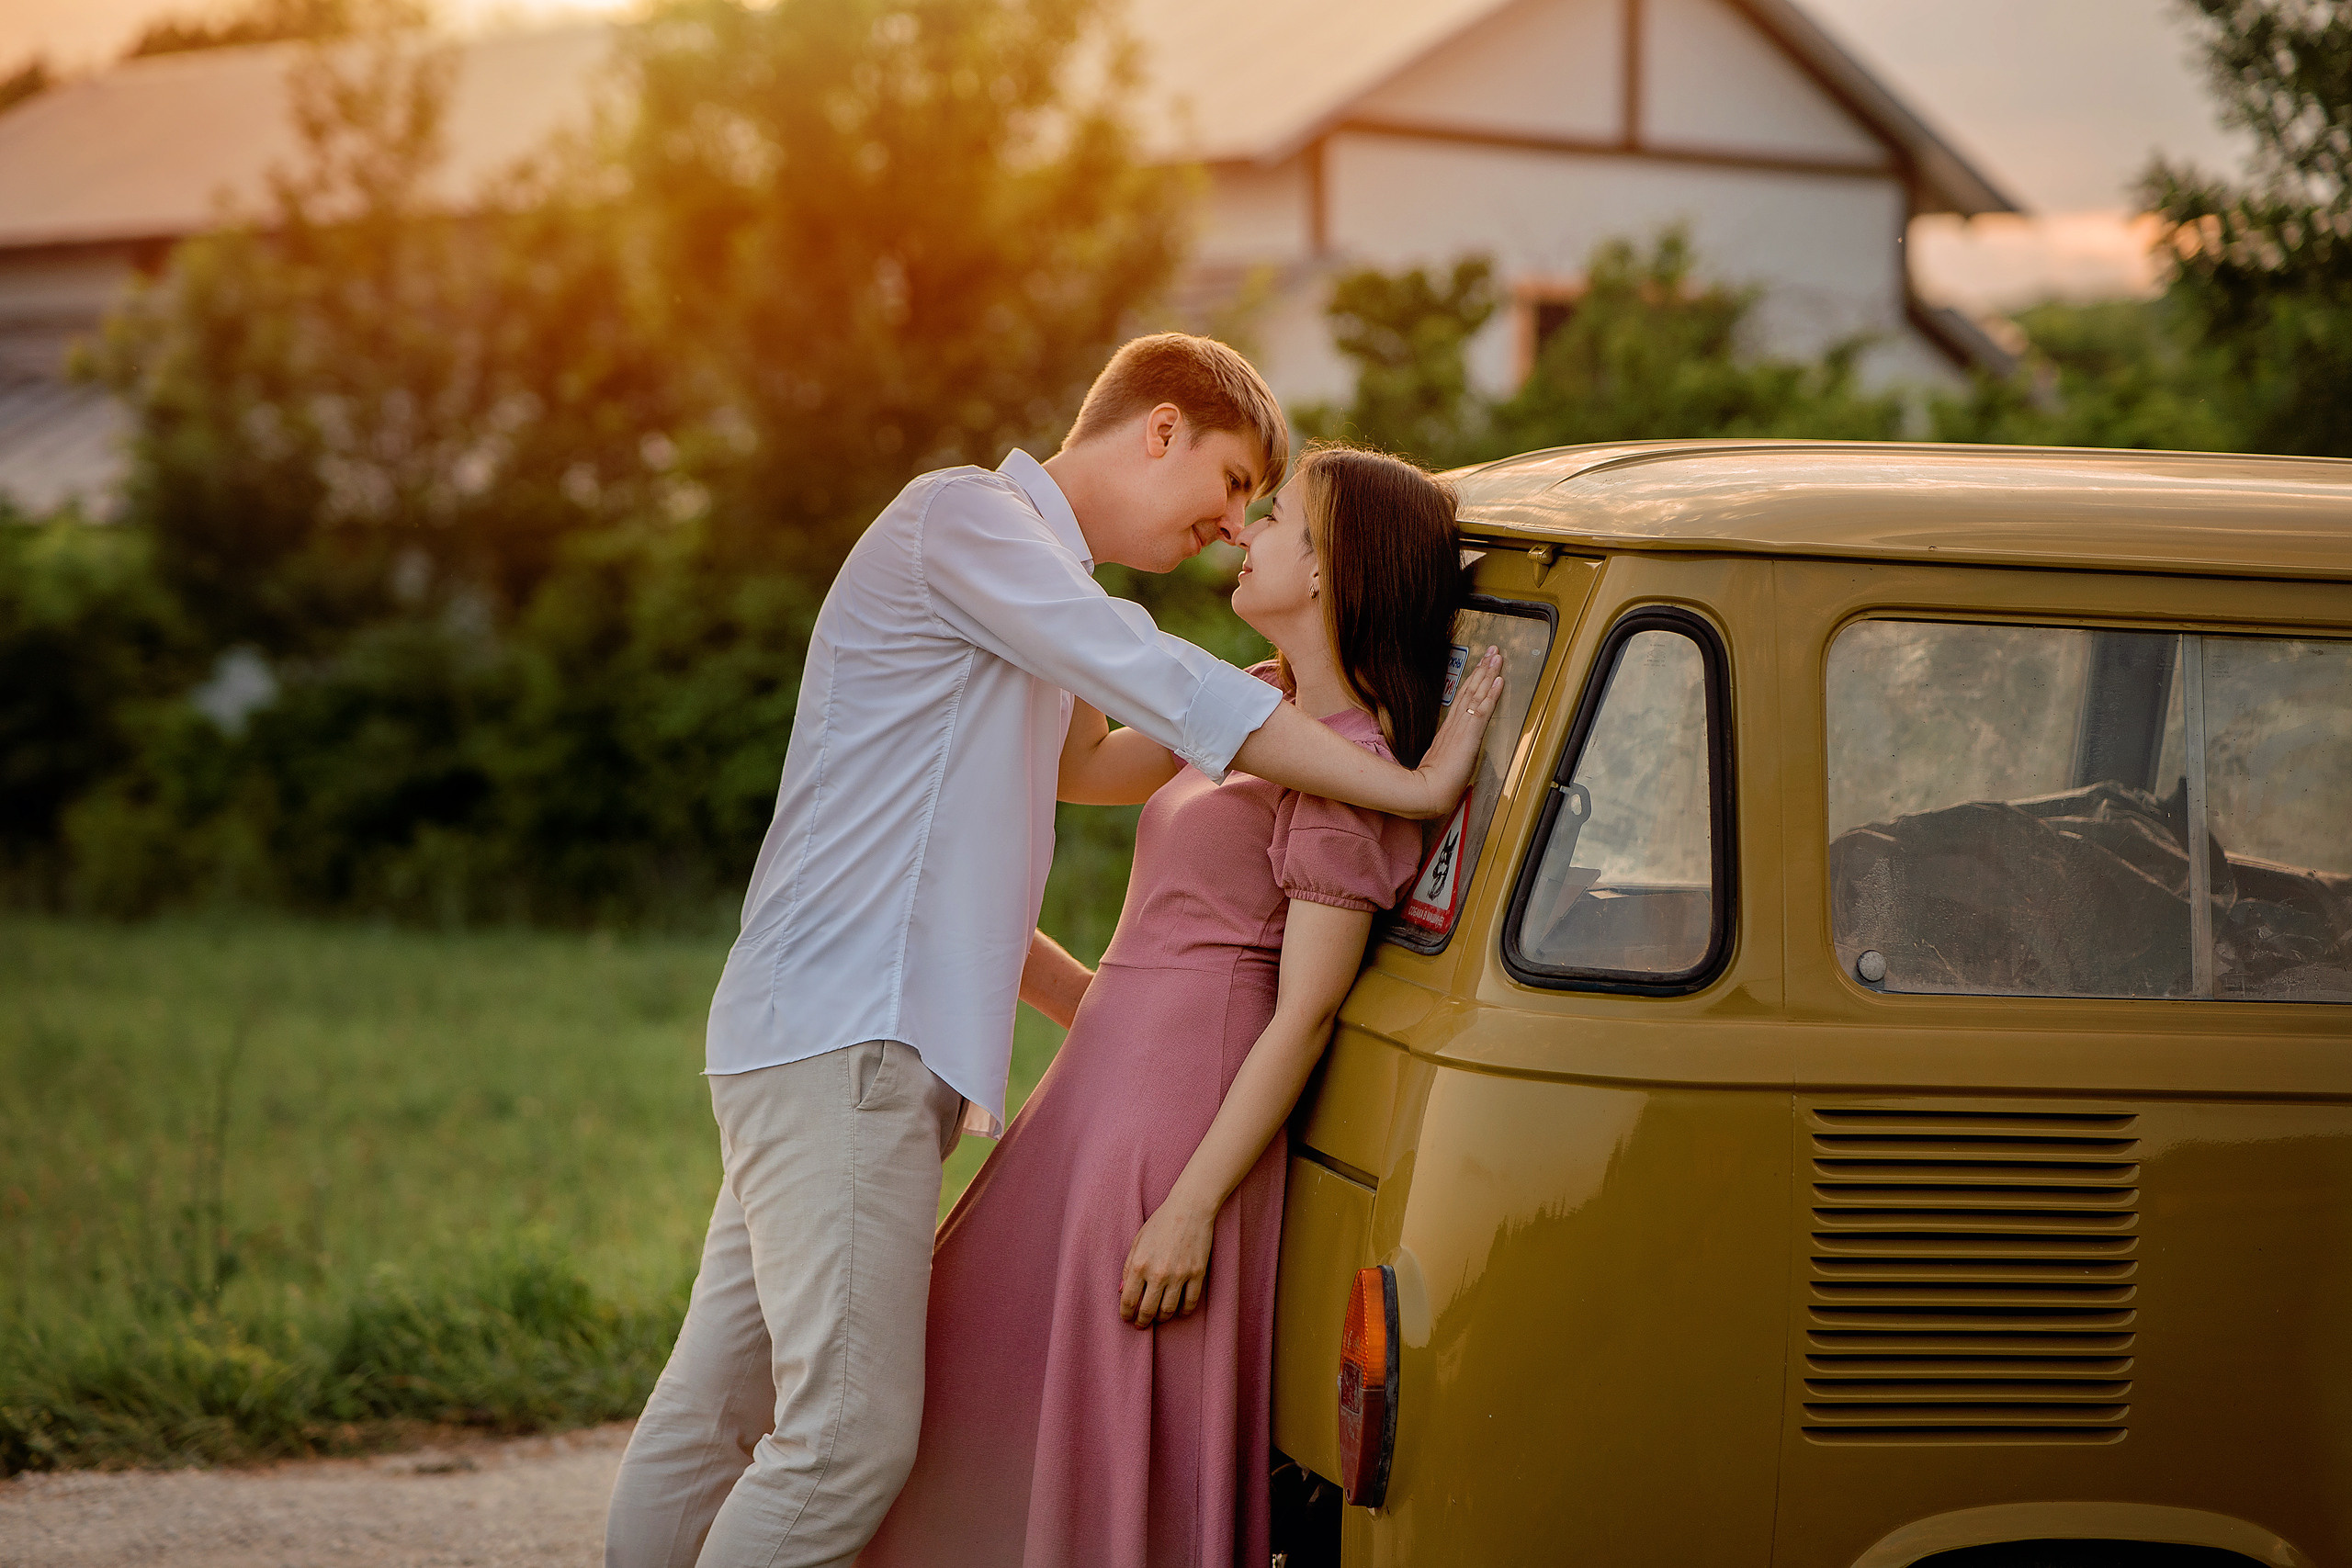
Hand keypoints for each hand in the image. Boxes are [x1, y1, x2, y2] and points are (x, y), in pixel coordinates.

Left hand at [1119, 1197, 1214, 1326]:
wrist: (1190, 1208)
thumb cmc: (1161, 1222)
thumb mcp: (1138, 1241)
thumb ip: (1128, 1267)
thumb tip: (1121, 1291)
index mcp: (1140, 1264)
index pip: (1128, 1300)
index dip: (1126, 1314)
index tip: (1127, 1318)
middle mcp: (1158, 1273)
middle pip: (1147, 1310)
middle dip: (1142, 1321)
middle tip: (1142, 1324)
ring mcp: (1179, 1275)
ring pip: (1168, 1310)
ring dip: (1162, 1318)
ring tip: (1159, 1317)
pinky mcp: (1197, 1274)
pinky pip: (1190, 1302)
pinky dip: (1184, 1311)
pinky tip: (1179, 1311)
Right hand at [1412, 647, 1503, 814]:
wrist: (1427, 792)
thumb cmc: (1431, 784)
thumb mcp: (1439, 764)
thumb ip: (1445, 754)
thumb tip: (1448, 755)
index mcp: (1447, 731)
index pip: (1462, 699)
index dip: (1473, 681)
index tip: (1480, 666)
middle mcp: (1454, 725)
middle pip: (1470, 690)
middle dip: (1482, 669)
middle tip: (1492, 651)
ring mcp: (1461, 728)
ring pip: (1476, 695)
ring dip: (1488, 674)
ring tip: (1497, 657)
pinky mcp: (1469, 736)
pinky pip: (1482, 710)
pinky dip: (1492, 694)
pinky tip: (1498, 680)